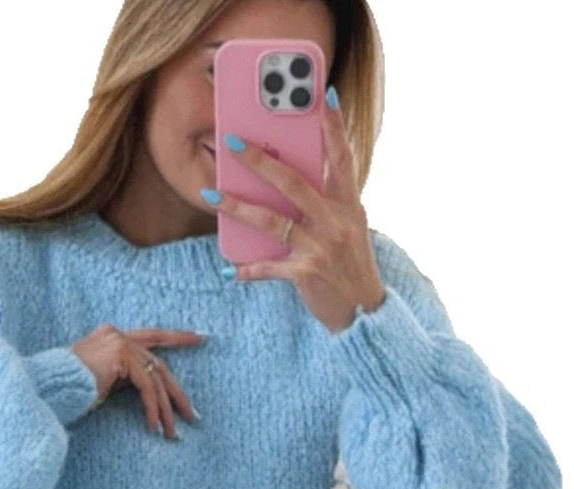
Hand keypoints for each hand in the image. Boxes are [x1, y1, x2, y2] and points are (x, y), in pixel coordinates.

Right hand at [70, 325, 204, 439]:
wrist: (49, 387)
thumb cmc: (68, 390)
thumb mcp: (101, 380)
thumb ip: (123, 377)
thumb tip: (149, 392)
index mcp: (112, 336)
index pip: (152, 335)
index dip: (177, 337)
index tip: (201, 338)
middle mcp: (117, 334)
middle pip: (158, 364)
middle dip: (176, 392)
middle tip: (192, 414)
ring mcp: (119, 342)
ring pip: (154, 378)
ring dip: (165, 409)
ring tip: (172, 432)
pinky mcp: (119, 356)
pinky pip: (145, 387)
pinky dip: (152, 409)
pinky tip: (153, 426)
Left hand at [203, 88, 385, 333]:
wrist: (362, 310)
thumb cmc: (348, 263)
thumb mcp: (347, 225)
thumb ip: (325, 200)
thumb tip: (286, 177)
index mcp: (349, 203)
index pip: (342, 157)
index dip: (334, 126)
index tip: (325, 93)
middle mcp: (336, 221)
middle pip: (294, 183)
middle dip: (261, 161)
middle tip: (234, 141)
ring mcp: (321, 247)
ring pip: (272, 221)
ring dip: (238, 207)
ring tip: (211, 195)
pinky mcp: (306, 273)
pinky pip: (269, 267)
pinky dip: (248, 269)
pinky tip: (230, 270)